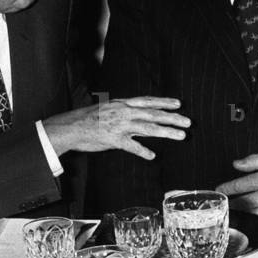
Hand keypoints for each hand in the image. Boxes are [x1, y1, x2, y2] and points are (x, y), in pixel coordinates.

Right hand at [42, 96, 189, 160]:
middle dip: (173, 118)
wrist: (69, 127)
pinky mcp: (113, 139)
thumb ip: (126, 113)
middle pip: (153, 114)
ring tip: (181, 137)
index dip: (164, 102)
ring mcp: (119, 125)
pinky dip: (142, 151)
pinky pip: (131, 146)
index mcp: (123, 104)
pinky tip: (152, 156)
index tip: (179, 103)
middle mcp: (124, 112)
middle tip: (188, 122)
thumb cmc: (88, 119)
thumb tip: (142, 118)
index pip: (148, 101)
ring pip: (148, 128)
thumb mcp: (109, 110)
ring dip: (166, 132)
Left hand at [216, 150, 257, 220]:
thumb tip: (237, 164)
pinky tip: (255, 213)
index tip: (220, 190)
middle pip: (243, 203)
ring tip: (236, 209)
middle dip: (232, 203)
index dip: (226, 188)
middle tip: (225, 203)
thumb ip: (254, 161)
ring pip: (254, 214)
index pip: (239, 186)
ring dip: (243, 212)